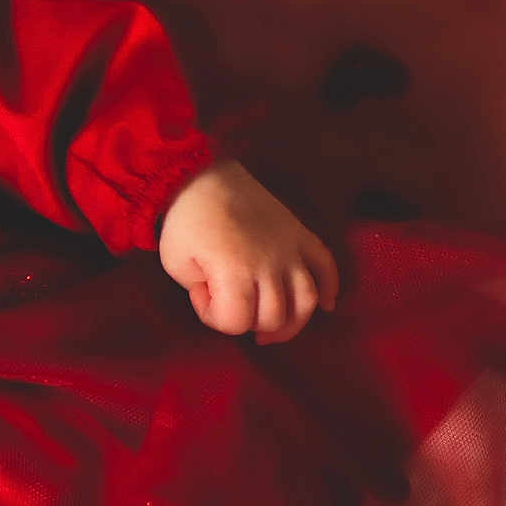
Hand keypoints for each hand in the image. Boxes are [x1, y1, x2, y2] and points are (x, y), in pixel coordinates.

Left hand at [157, 159, 338, 344]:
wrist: (202, 175)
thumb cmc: (184, 220)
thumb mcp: (175, 263)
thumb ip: (200, 291)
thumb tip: (222, 297)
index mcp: (234, 270)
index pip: (236, 321)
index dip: (214, 317)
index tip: (201, 295)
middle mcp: (269, 263)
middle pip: (275, 316)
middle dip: (250, 322)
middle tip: (233, 309)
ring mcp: (289, 248)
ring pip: (306, 300)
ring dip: (292, 322)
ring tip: (273, 330)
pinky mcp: (300, 234)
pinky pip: (327, 265)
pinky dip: (330, 288)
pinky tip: (325, 305)